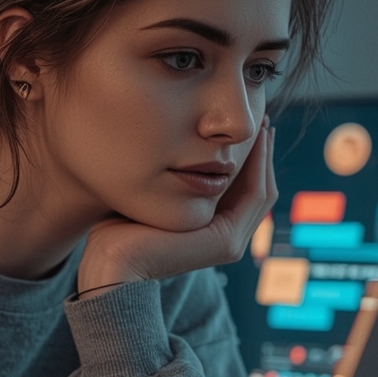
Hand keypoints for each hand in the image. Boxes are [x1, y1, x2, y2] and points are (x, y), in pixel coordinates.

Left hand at [77, 123, 277, 293]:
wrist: (112, 257)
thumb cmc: (120, 224)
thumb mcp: (156, 192)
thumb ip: (174, 177)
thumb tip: (176, 146)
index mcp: (212, 231)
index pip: (242, 190)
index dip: (250, 158)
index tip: (248, 128)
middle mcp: (227, 239)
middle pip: (258, 189)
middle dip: (262, 154)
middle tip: (264, 120)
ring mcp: (230, 243)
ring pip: (261, 191)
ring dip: (265, 157)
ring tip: (264, 125)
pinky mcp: (226, 242)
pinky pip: (254, 197)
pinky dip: (258, 167)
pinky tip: (256, 141)